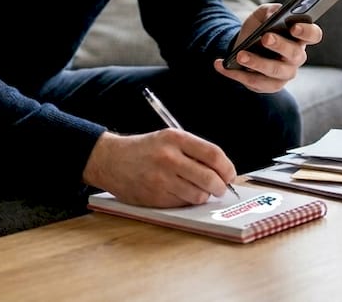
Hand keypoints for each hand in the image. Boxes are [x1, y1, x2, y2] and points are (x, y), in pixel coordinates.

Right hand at [83, 130, 236, 206]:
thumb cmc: (144, 150)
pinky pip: (183, 203)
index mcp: (175, 138)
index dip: (227, 167)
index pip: (213, 154)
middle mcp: (169, 157)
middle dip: (220, 187)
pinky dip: (186, 201)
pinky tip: (179, 192)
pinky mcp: (155, 196)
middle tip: (220, 188)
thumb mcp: (168, 139)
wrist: (111, 160)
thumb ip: (194, 151)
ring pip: (198, 195)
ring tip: (197, 189)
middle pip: (210, 178)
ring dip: (203, 195)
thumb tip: (223, 171)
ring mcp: (161, 179)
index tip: (229, 174)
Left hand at [214, 2, 322, 92]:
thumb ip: (269, 10)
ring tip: (240, 55)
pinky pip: (255, 82)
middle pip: (295, 54)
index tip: (294, 26)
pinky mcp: (269, 86)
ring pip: (275, 71)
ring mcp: (284, 74)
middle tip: (265, 37)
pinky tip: (221, 65)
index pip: (314, 35)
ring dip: (257, 63)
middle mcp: (296, 57)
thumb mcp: (262, 15)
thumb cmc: (259, 28)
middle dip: (280, 45)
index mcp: (299, 37)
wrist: (244, 45)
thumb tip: (274, 14)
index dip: (306, 31)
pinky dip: (236, 74)